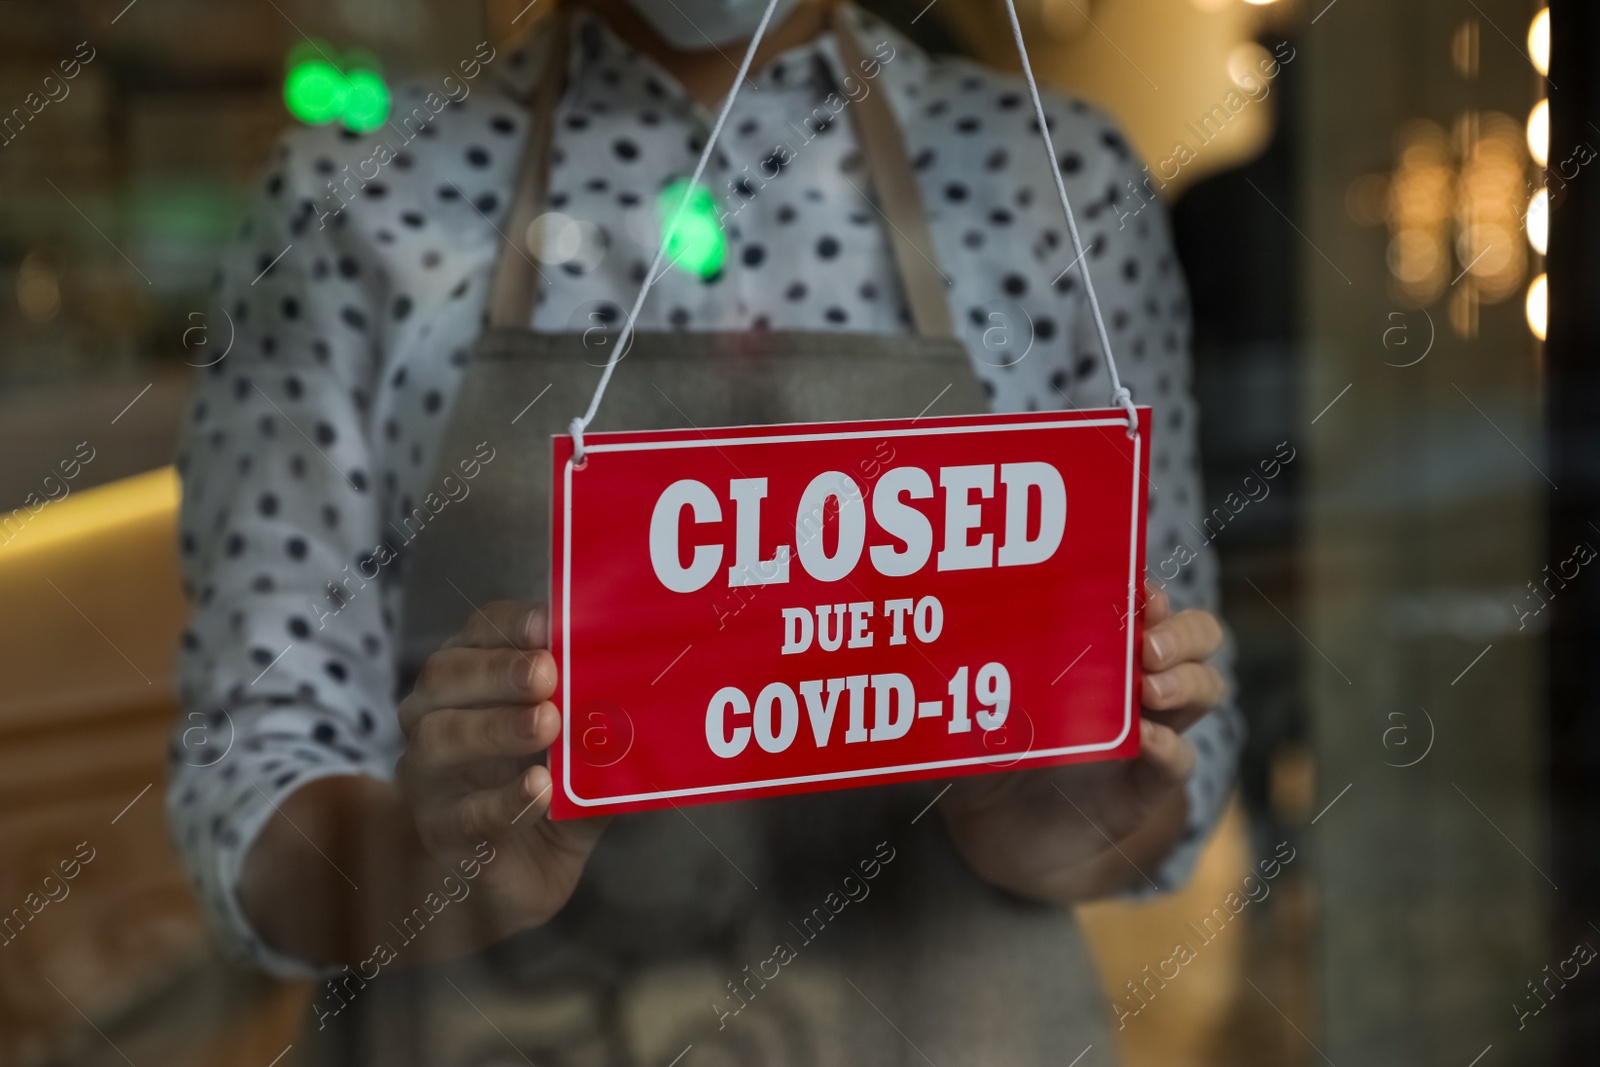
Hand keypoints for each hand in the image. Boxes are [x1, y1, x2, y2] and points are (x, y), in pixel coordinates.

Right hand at [395, 601, 608, 935]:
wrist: (509, 880)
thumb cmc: (544, 796)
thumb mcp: (579, 755)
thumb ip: (599, 727)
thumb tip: (645, 701)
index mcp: (472, 680)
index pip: (480, 634)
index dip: (511, 625)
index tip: (548, 624)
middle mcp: (436, 716)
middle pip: (447, 675)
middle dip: (499, 670)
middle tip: (548, 673)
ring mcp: (430, 776)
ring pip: (441, 737)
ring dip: (497, 727)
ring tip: (547, 724)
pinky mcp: (440, 831)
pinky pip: (464, 811)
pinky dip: (504, 799)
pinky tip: (538, 790)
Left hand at [939, 581, 1224, 902]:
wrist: (994, 829)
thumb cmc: (984, 747)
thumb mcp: (965, 702)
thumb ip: (955, 674)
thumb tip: (916, 639)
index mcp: (1098, 647)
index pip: (1145, 602)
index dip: (1149, 591)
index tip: (1136, 591)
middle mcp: (1134, 681)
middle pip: (1197, 637)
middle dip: (1183, 631)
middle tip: (1148, 642)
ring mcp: (1148, 731)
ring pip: (1204, 690)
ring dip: (1186, 681)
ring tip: (1147, 688)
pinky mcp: (1144, 786)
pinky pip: (1179, 763)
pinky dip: (1170, 749)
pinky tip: (1144, 741)